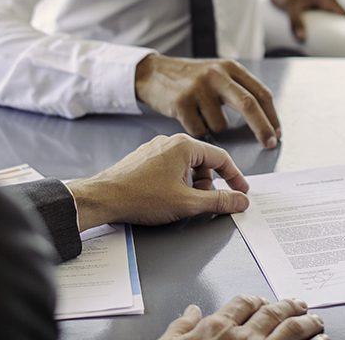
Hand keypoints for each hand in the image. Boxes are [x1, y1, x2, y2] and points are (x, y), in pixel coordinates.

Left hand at [67, 134, 250, 229]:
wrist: (103, 198)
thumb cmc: (140, 197)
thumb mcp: (187, 203)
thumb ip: (218, 201)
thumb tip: (239, 201)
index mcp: (183, 146)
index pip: (221, 158)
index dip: (235, 177)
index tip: (241, 192)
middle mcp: (170, 142)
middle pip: (203, 161)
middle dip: (208, 184)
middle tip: (203, 202)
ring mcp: (155, 149)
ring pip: (186, 165)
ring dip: (192, 184)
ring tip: (182, 202)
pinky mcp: (145, 158)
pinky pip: (171, 167)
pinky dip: (177, 182)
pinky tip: (167, 197)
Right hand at [135, 54, 280, 147]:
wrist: (152, 73)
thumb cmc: (190, 78)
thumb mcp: (217, 74)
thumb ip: (238, 90)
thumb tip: (264, 121)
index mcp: (230, 68)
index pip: (260, 92)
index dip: (272, 116)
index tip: (276, 133)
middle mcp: (216, 75)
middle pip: (248, 104)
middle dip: (262, 128)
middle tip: (269, 144)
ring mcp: (198, 88)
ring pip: (221, 125)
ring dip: (215, 129)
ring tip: (202, 115)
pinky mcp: (181, 102)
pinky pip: (199, 130)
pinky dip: (198, 130)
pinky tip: (188, 117)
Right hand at [158, 295, 326, 339]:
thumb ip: (181, 328)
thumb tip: (192, 311)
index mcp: (217, 329)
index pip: (242, 303)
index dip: (256, 300)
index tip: (263, 301)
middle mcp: (243, 339)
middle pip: (273, 313)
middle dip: (289, 306)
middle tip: (300, 305)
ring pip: (292, 330)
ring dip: (307, 323)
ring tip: (317, 322)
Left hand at [264, 0, 344, 42]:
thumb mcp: (289, 7)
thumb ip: (296, 23)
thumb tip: (302, 39)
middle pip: (342, 18)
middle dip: (341, 31)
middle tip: (334, 47)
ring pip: (333, 16)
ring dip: (331, 28)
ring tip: (326, 43)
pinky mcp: (315, 1)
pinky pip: (325, 14)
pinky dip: (324, 23)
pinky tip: (316, 33)